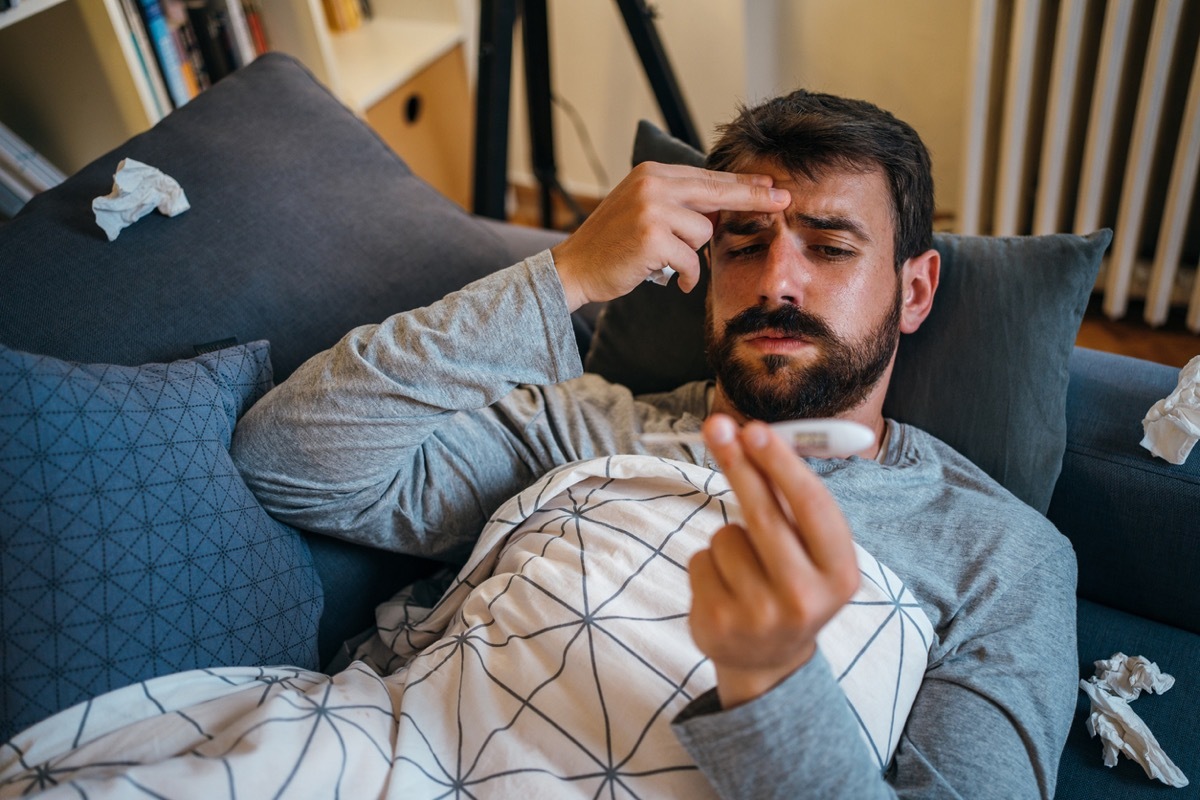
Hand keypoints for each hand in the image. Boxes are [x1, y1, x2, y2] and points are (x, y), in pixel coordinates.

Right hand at [549, 162, 789, 310]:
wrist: (574, 268)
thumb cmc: (612, 245)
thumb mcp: (643, 210)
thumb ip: (679, 204)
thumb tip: (725, 208)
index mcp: (652, 173)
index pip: (707, 177)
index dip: (743, 183)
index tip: (771, 185)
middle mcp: (652, 185)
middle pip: (717, 193)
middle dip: (753, 199)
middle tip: (783, 201)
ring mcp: (652, 210)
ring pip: (703, 233)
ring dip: (690, 255)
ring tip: (665, 260)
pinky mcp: (652, 238)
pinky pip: (690, 260)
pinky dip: (684, 275)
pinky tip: (667, 278)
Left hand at [688, 415, 860, 708]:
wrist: (768, 660)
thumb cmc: (791, 584)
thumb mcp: (810, 552)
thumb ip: (790, 502)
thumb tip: (752, 435)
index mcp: (840, 574)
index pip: (811, 507)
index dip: (782, 464)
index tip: (756, 429)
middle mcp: (805, 597)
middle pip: (763, 514)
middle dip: (738, 463)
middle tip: (716, 425)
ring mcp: (760, 614)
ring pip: (725, 535)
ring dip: (728, 537)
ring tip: (745, 569)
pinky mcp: (718, 623)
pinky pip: (699, 558)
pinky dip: (706, 562)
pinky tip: (725, 588)